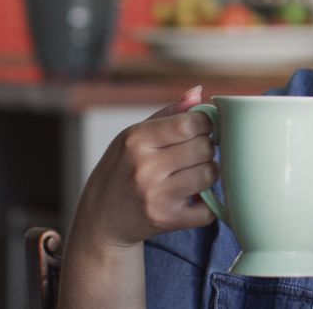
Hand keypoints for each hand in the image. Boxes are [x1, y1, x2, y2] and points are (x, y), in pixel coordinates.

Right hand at [71, 85, 218, 248]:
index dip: (205, 125)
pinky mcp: (166, 219)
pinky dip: (207, 205)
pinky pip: (208, 209)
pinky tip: (193, 199)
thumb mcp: (135, 136)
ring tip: (194, 174)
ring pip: (210, 174)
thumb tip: (199, 92)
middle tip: (196, 155)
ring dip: (209, 174)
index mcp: (137, 139)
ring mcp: (155, 195)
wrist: (101, 218)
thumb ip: (170, 113)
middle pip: (205, 148)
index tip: (201, 130)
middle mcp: (144, 166)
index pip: (191, 123)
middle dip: (207, 149)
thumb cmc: (123, 169)